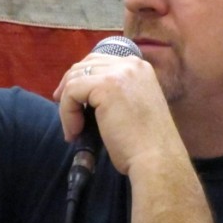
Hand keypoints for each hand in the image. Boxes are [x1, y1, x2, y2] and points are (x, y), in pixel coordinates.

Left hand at [52, 52, 175, 174]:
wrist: (157, 160)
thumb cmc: (144, 144)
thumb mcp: (131, 106)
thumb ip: (112, 92)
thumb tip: (79, 89)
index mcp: (139, 67)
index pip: (99, 61)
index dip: (79, 80)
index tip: (70, 100)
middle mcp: (130, 64)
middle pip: (84, 65)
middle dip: (69, 87)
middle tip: (65, 113)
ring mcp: (119, 73)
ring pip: (74, 79)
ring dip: (67, 106)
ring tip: (74, 130)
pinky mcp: (106, 86)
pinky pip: (71, 93)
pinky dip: (67, 114)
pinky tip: (75, 133)